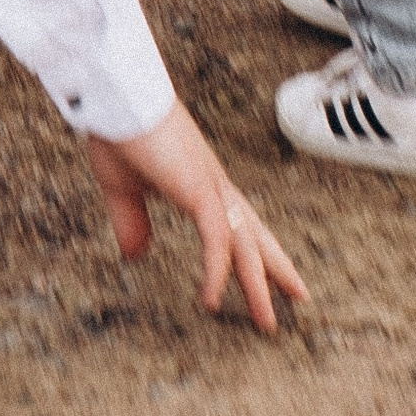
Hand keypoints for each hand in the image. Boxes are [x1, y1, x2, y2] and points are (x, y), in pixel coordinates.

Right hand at [85, 105, 307, 334]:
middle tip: (300, 298)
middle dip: (278, 269)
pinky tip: (213, 299)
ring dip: (258, 284)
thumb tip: (136, 255)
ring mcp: (209, 186)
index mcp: (200, 184)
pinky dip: (218, 271)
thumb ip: (131, 222)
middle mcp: (214, 185)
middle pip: (255, 235)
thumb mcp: (122, 189)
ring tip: (269, 321)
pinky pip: (217, 238)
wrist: (115, 94)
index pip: (239, 224)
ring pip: (245, 243)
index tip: (274, 276)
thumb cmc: (118, 131)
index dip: (257, 251)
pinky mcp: (198, 188)